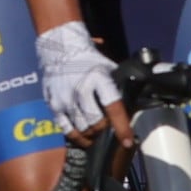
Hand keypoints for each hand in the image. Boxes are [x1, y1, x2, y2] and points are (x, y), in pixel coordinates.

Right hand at [33, 21, 120, 139]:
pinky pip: (66, 129)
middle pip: (97, 123)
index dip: (121, 128)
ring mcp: (65, 99)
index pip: (113, 108)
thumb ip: (119, 86)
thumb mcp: (108, 67)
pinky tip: (84, 137)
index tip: (127, 141)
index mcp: (98, 79)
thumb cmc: (88, 59)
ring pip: (83, 129)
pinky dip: (77, 137)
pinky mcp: (54, 105)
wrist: (61, 48)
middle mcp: (81, 90)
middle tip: (109, 128)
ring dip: (92, 134)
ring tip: (97, 130)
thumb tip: (136, 103)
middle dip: (106, 129)